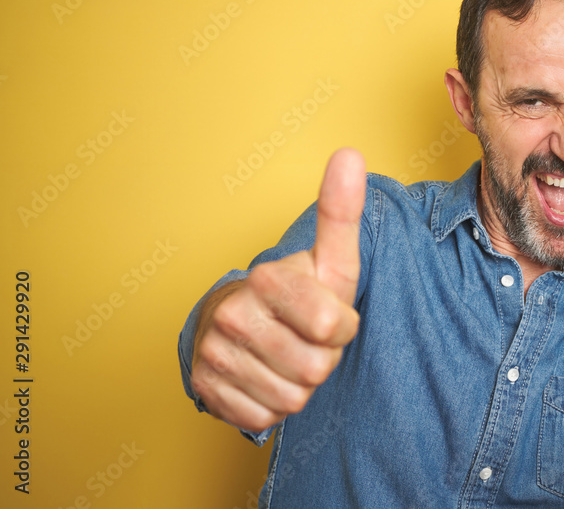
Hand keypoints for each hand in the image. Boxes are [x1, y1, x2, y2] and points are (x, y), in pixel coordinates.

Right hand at [190, 148, 366, 431]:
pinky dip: (272, 405)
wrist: (239, 322)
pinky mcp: (205, 390)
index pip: (330, 326)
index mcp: (267, 279)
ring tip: (287, 354)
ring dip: (298, 384)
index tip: (326, 312)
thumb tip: (350, 154)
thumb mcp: (329, 257)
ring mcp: (214, 354)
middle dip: (321, 359)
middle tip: (306, 338)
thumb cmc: (297, 291)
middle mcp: (232, 314)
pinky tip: (265, 377)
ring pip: (291, 399)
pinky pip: (263, 418)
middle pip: (313, 368)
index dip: (340, 327)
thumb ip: (341, 211)